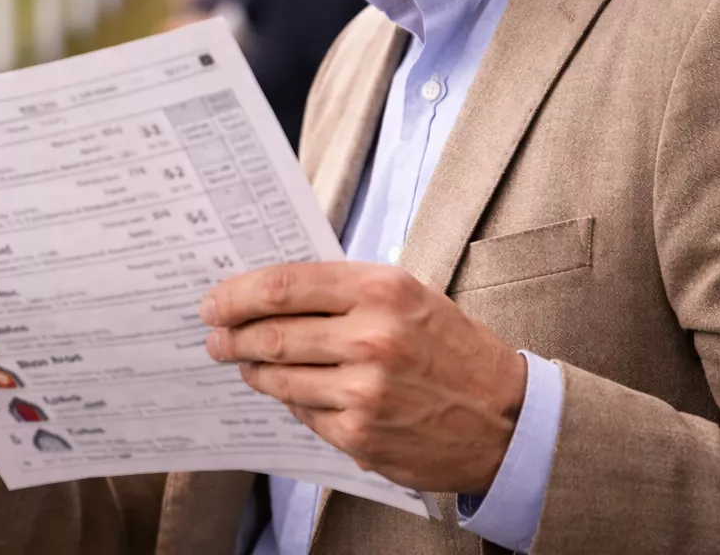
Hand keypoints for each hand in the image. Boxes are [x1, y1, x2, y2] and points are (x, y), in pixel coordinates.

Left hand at [201, 262, 525, 494]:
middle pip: (272, 333)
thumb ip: (345, 291)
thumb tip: (272, 292)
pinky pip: (303, 413)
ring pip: (279, 377)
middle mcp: (371, 337)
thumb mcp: (408, 296)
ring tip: (245, 364)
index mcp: (380, 289)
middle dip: (232, 336)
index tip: (213, 301)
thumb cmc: (451, 348)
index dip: (237, 294)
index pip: (284, 285)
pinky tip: (293, 392)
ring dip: (253, 371)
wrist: (505, 417)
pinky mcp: (359, 434)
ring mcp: (364, 390)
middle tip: (214, 337)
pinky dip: (292, 401)